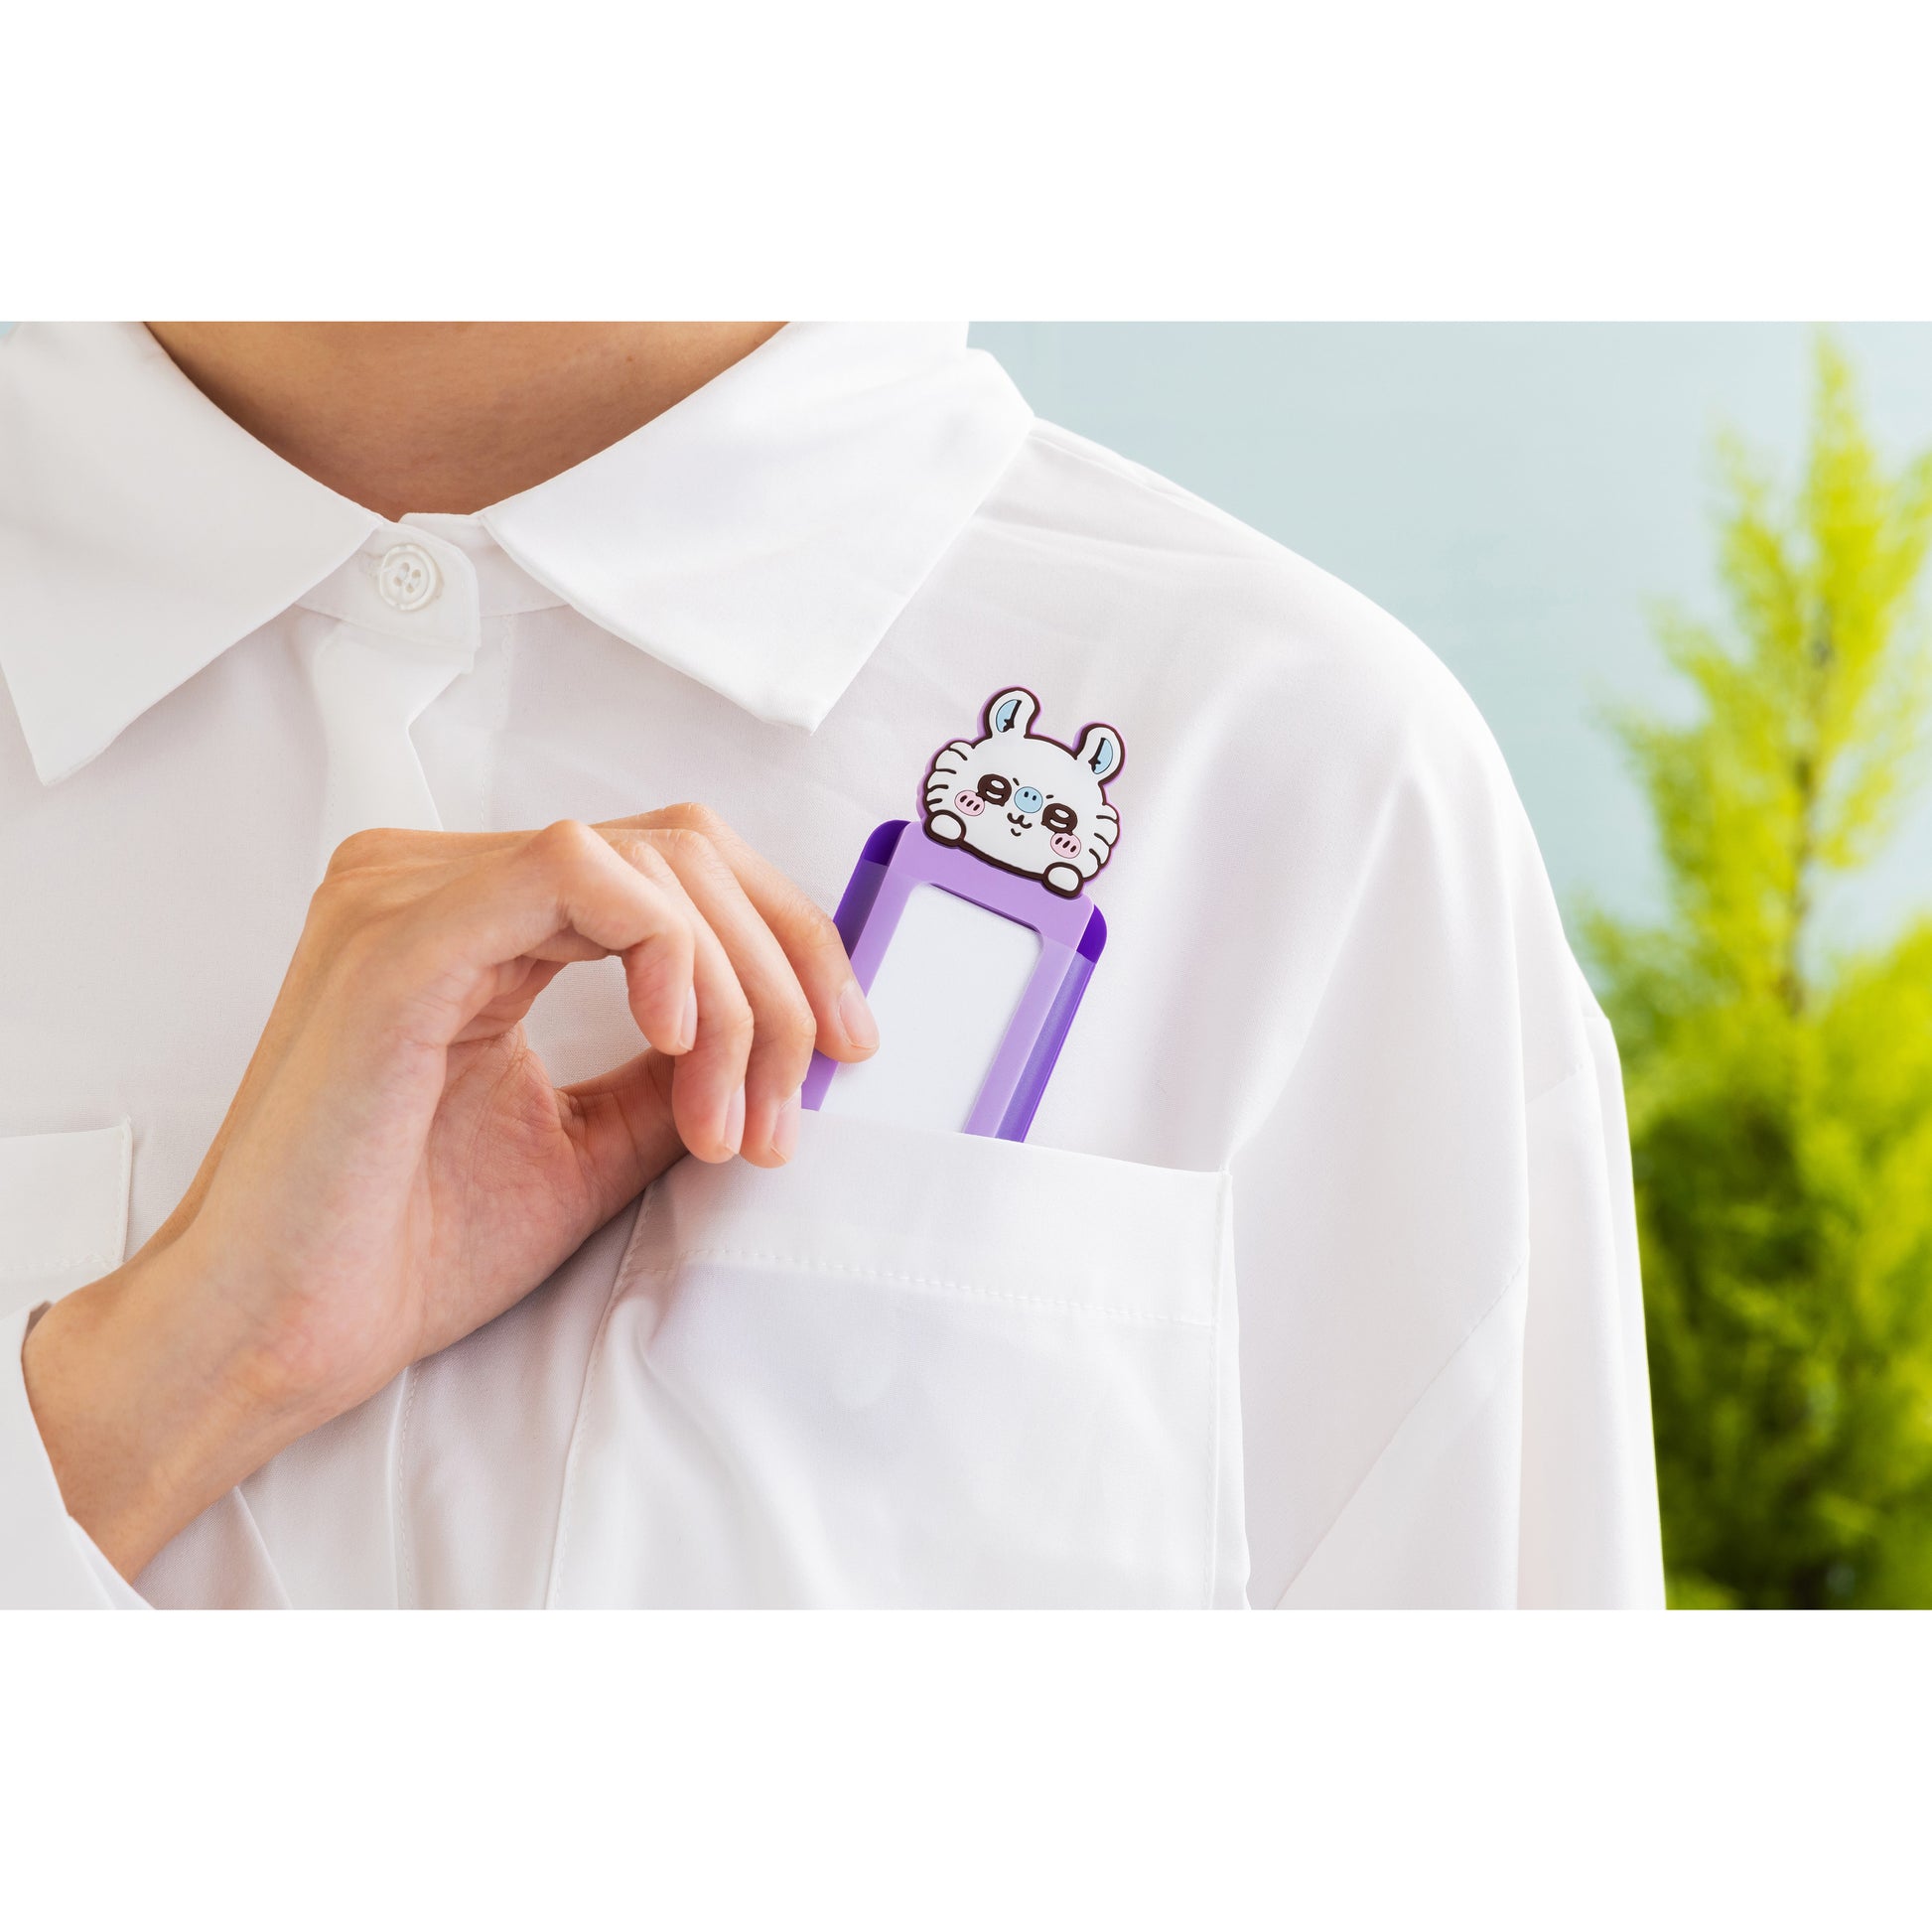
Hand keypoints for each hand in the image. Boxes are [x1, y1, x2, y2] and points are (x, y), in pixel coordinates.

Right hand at [22, 806, 877, 1578]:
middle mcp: (440, 882)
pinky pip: (577, 873)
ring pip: (653, 861)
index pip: (675, 867)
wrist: (278, 1335)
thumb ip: (672, 1070)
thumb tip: (787, 1036)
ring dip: (738, 991)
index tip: (843, 1050)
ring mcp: (412, 895)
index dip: (786, 942)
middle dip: (783, 972)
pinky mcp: (402, 938)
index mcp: (480, 918)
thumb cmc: (404, 1248)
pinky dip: (662, 948)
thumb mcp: (589, 1143)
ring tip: (730, 1124)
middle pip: (685, 850)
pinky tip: (678, 1043)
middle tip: (802, 1097)